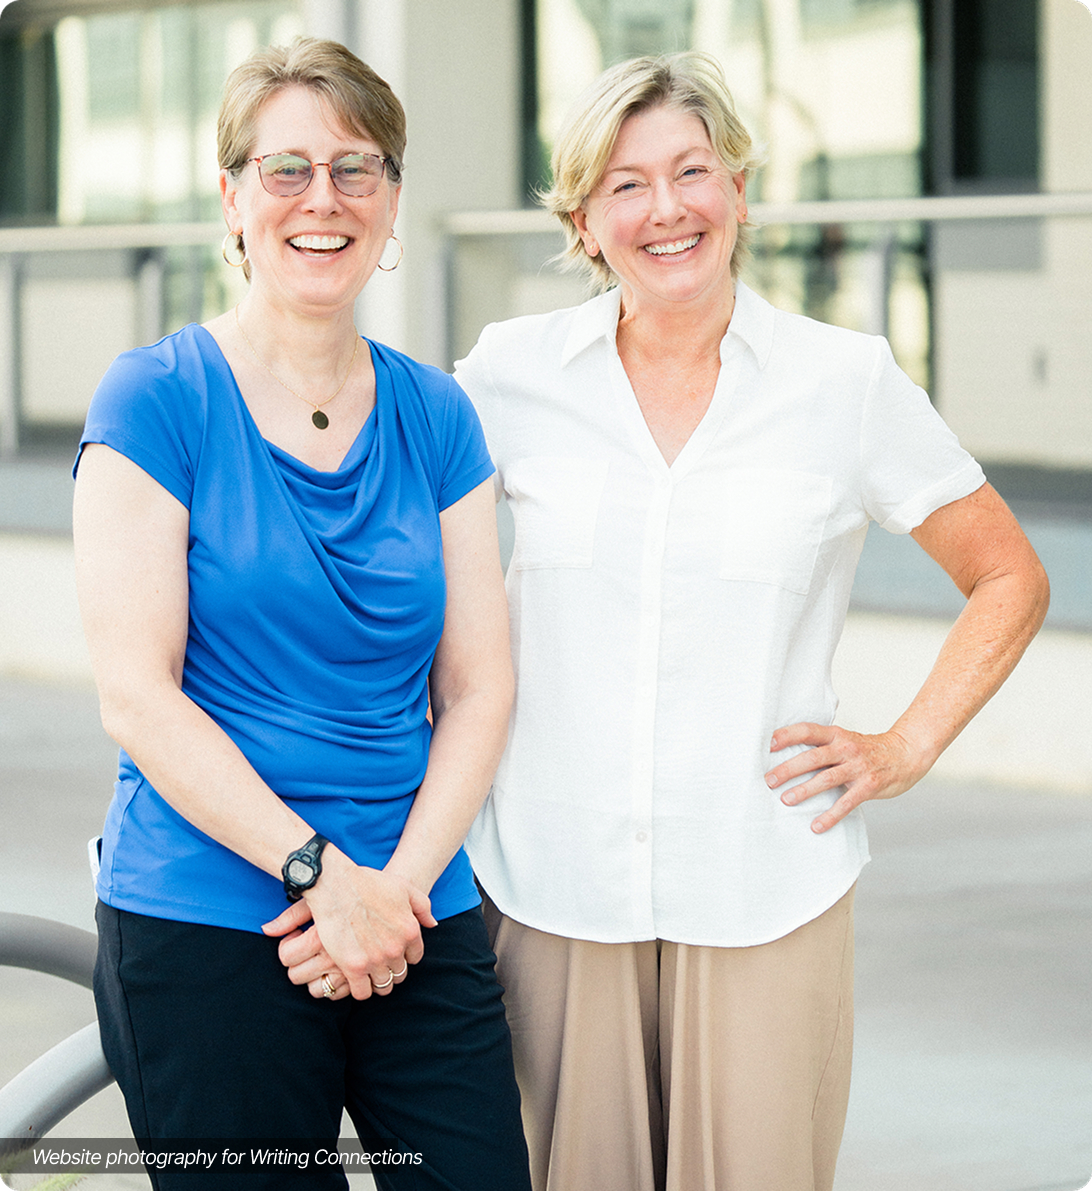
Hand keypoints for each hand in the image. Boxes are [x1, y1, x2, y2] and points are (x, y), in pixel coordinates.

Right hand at [262, 857, 434, 999]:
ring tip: (366, 973)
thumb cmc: (368, 883)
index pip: (415, 957)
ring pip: (383, 986)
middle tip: (377, 963)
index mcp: (410, 931)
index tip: (392, 952)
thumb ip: (422, 907)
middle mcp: (396, 948)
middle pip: (399, 974)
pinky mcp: (354, 967)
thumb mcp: (404, 887)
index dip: (404, 956)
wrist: (336, 884)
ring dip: (376, 981)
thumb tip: (432, 924)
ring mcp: (376, 960)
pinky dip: (359, 989)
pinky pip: (362, 993)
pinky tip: (353, 978)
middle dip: (391, 970)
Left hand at [765, 722, 929, 833]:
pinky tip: (816, 826)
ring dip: (804, 790)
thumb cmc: (867, 750)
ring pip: (826, 779)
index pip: (808, 730)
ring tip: (786, 800)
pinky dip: (830, 816)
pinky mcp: (868, 786)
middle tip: (769, 780)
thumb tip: (787, 758)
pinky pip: (846, 803)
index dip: (787, 735)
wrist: (906, 754)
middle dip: (788, 769)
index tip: (768, 744)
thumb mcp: (845, 740)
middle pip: (812, 757)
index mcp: (836, 735)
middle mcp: (845, 748)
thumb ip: (822, 747)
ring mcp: (858, 767)